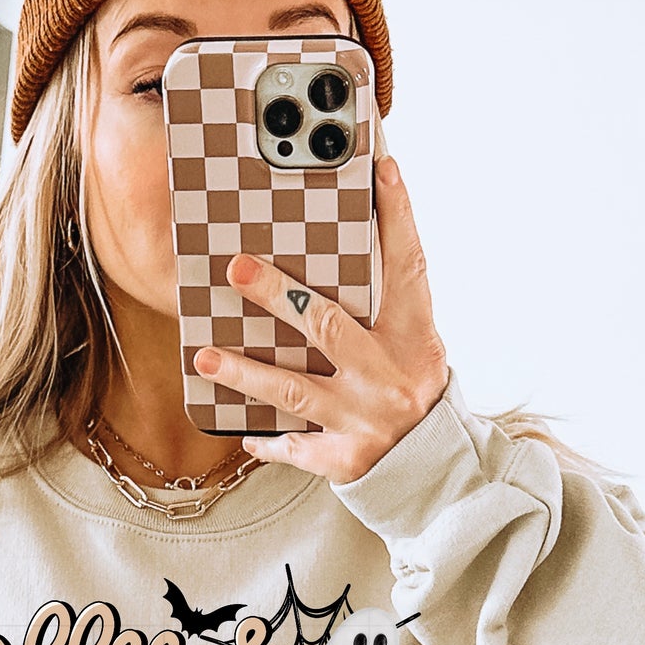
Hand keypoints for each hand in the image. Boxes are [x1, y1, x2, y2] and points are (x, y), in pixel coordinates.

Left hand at [193, 157, 448, 483]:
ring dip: (245, 372)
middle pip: (326, 324)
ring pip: (293, 389)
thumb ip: (386, 310)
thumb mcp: (417, 350)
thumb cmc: (417, 397)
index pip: (408, 267)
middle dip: (278, 295)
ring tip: (204, 357)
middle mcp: (387, 376)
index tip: (382, 169)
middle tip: (237, 269)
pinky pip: (295, 447)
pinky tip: (244, 431)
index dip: (398, 216)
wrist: (441, 475)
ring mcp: (363, 420)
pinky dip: (269, 441)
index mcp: (414, 340)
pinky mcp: (345, 459)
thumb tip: (348, 250)